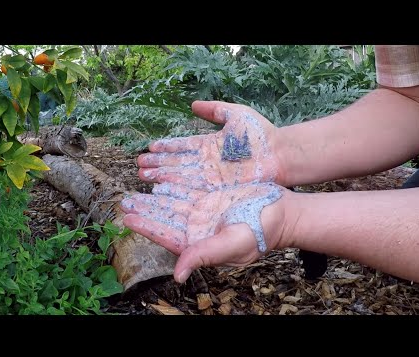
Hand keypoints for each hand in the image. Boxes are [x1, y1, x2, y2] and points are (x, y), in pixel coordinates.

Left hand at [120, 182, 288, 282]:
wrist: (282, 213)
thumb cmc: (260, 233)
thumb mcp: (231, 245)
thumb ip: (202, 256)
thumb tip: (177, 275)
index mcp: (200, 243)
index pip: (167, 235)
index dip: (147, 226)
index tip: (128, 218)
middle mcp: (199, 228)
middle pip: (166, 218)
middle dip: (145, 210)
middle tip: (125, 202)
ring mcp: (205, 212)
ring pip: (174, 204)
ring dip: (155, 198)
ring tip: (136, 192)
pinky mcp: (212, 198)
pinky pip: (188, 191)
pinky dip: (173, 187)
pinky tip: (160, 182)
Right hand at [137, 101, 283, 190]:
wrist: (279, 155)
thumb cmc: (261, 135)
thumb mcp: (236, 115)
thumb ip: (214, 110)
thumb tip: (193, 105)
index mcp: (209, 145)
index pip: (182, 146)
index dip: (166, 147)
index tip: (149, 147)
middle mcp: (206, 163)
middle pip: (177, 163)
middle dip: (158, 165)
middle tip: (139, 166)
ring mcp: (211, 177)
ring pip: (181, 177)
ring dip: (162, 177)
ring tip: (143, 176)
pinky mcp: (217, 189)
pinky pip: (192, 189)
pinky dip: (176, 189)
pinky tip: (161, 188)